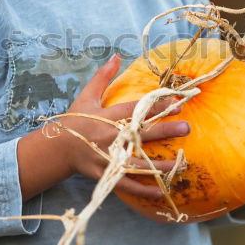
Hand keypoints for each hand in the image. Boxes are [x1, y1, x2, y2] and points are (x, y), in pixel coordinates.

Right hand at [59, 54, 189, 199]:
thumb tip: (117, 55)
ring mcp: (108, 158)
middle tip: (187, 128)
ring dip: (162, 165)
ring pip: (138, 164)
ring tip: (183, 164)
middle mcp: (109, 137)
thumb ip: (104, 77)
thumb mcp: (87, 96)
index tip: (176, 103)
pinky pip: (127, 184)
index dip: (156, 106)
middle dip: (165, 131)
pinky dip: (144, 189)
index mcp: (107, 117)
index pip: (135, 110)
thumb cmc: (76, 120)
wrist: (58, 148)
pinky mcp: (105, 174)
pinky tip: (162, 189)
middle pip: (141, 134)